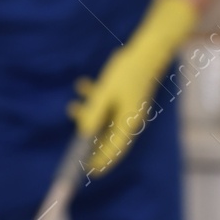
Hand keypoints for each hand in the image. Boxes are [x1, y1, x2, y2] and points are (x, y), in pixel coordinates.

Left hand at [69, 0, 196, 174]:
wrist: (147, 49)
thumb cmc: (127, 71)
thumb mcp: (106, 92)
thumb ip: (94, 112)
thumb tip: (82, 131)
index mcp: (130, 121)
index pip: (115, 149)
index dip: (102, 161)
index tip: (89, 171)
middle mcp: (131, 118)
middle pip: (108, 136)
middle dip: (90, 140)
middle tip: (74, 148)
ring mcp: (129, 107)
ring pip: (105, 117)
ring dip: (89, 114)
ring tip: (72, 108)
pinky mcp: (125, 96)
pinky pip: (107, 102)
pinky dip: (94, 98)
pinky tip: (82, 85)